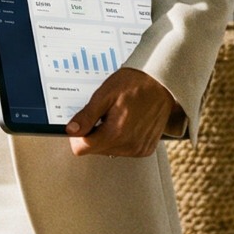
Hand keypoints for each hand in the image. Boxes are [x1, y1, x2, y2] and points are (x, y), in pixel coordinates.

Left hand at [66, 67, 182, 156]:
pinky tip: (128, 122)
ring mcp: (138, 149)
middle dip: (94, 133)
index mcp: (116, 133)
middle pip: (95, 150)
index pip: (82, 148)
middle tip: (104, 114)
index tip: (83, 123)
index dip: (77, 135)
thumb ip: (87, 115)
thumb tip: (71, 130)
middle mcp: (128, 146)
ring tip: (118, 116)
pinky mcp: (146, 149)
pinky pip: (124, 150)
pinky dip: (121, 138)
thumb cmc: (135, 83)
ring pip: (108, 151)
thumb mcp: (105, 94)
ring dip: (108, 136)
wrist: (162, 82)